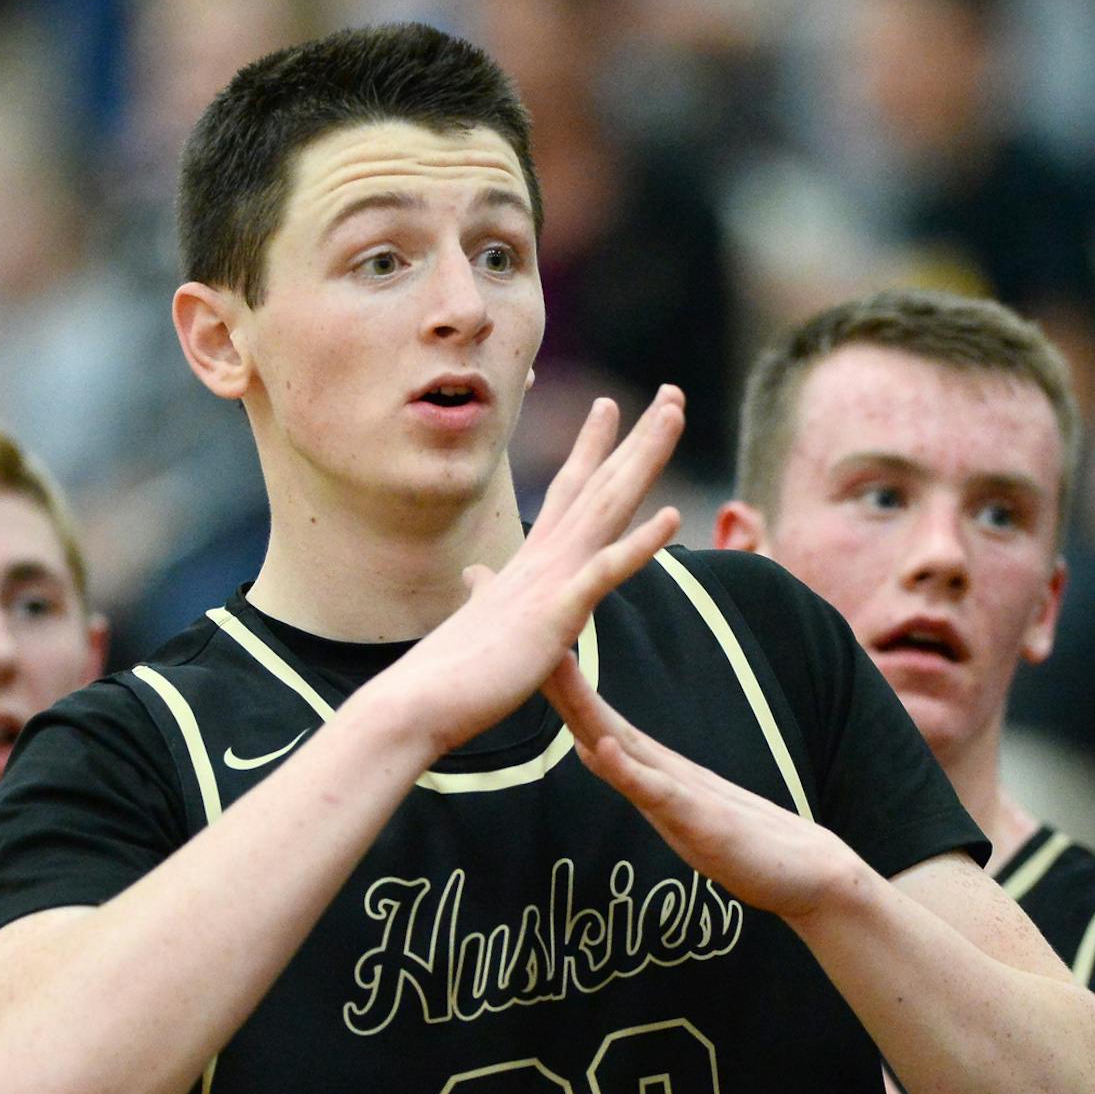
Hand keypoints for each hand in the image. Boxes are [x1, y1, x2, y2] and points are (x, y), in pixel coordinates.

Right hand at [382, 386, 684, 755]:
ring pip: (608, 507)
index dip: (594, 446)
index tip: (612, 404)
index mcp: (533, 561)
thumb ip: (487, 593)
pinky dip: (639, 542)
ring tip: (675, 415)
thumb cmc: (450, 670)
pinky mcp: (556, 615)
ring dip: (644, 459)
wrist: (419, 701)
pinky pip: (605, 572)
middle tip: (673, 392)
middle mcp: (545, 558)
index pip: (569, 490)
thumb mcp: (480, 620)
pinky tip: (672, 516)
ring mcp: (551, 581)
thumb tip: (477, 576)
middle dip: (639, 437)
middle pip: (601, 484)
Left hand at [541, 653, 862, 920]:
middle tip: (522, 626)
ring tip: (553, 664)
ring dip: (584, 705)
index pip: (592, 718)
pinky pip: (660, 794)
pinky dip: (629, 770)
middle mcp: (662, 769)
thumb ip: (637, 777)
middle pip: (597, 715)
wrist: (812, 876)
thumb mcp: (675, 808)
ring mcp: (682, 791)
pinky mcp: (702, 821)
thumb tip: (590, 747)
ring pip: (623, 741)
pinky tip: (604, 747)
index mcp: (653, 767)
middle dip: (556, 674)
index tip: (520, 647)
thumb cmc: (745, 845)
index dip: (556, 684)